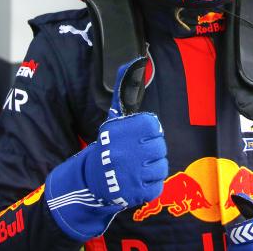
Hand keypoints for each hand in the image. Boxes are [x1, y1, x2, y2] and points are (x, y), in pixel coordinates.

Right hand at [45, 57, 167, 240]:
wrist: (92, 178)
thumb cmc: (109, 143)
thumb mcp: (115, 115)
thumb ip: (125, 89)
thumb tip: (136, 60)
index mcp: (126, 130)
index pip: (155, 127)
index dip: (149, 132)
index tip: (138, 136)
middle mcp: (129, 151)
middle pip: (160, 148)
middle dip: (150, 151)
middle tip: (136, 153)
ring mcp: (133, 173)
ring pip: (161, 167)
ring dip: (151, 168)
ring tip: (136, 166)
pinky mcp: (137, 192)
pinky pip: (157, 185)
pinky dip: (150, 184)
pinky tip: (137, 179)